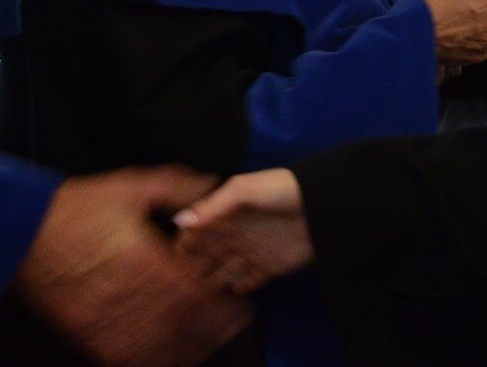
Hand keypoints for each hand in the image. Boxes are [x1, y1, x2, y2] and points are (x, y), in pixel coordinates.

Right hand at [13, 166, 252, 365]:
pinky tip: (166, 352)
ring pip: (165, 350)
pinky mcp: (90, 339)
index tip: (241, 303)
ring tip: (204, 340)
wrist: (20, 235)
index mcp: (149, 263)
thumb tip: (211, 186)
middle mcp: (135, 300)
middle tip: (231, 325)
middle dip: (216, 329)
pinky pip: (132, 360)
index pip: (203, 297)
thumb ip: (176, 187)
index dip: (227, 305)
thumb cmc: (74, 209)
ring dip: (190, 347)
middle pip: (190, 329)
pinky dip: (154, 359)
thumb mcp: (129, 187)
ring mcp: (112, 324)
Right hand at [173, 169, 311, 294]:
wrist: (320, 205)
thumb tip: (179, 221)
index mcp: (224, 214)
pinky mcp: (268, 267)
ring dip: (212, 282)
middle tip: (177, 286)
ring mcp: (250, 252)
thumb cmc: (279, 190)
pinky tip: (228, 294)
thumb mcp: (242, 191)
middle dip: (192, 269)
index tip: (166, 261)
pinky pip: (248, 282)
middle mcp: (233, 234)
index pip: (195, 233)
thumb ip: (212, 207)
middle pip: (206, 256)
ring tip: (197, 296)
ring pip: (223, 272)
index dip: (182, 245)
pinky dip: (238, 289)